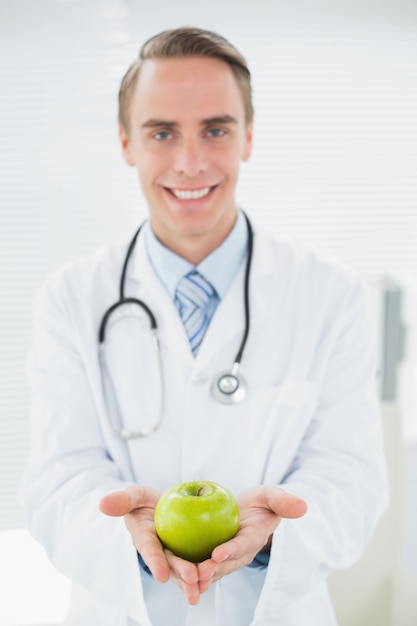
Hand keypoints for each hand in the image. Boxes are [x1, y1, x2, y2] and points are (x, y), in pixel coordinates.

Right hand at [99, 486, 202, 604]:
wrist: (164, 507)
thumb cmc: (145, 502)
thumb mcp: (136, 495)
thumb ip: (124, 499)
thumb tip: (102, 504)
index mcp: (144, 537)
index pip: (149, 549)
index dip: (155, 561)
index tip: (162, 575)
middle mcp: (158, 551)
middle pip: (170, 563)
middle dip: (180, 573)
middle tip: (193, 579)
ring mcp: (173, 556)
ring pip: (184, 570)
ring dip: (193, 581)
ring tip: (203, 588)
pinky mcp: (187, 556)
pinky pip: (197, 565)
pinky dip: (204, 573)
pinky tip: (214, 580)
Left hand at [197, 485, 306, 584]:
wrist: (248, 513)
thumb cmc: (260, 503)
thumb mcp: (270, 496)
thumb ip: (282, 501)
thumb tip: (303, 506)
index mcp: (253, 538)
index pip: (243, 545)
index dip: (232, 550)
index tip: (218, 553)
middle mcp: (240, 552)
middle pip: (226, 563)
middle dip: (213, 570)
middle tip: (198, 573)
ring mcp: (226, 558)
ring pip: (212, 570)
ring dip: (200, 576)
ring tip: (186, 579)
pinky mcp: (212, 558)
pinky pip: (200, 564)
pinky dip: (189, 570)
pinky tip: (173, 571)